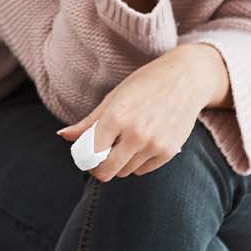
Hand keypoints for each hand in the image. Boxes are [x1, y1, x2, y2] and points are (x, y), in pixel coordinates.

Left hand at [56, 48, 222, 181]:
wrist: (187, 79)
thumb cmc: (145, 84)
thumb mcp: (113, 98)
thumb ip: (88, 122)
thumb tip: (63, 136)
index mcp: (116, 117)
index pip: (91, 154)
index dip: (85, 158)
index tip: (86, 155)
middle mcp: (136, 134)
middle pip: (107, 171)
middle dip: (100, 167)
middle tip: (100, 156)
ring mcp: (154, 145)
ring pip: (125, 172)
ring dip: (120, 163)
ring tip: (123, 143)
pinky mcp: (169, 152)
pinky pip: (144, 170)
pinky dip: (137, 162)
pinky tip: (140, 144)